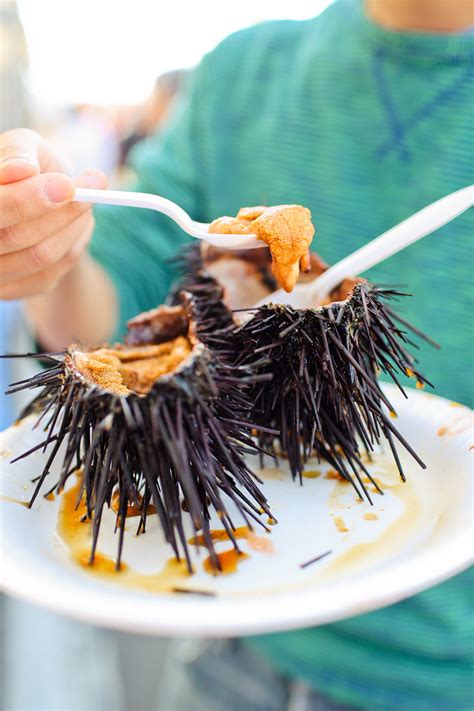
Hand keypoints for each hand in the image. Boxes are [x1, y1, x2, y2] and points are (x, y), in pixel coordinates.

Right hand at [0, 128, 106, 299]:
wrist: (39, 198)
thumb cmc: (28, 165)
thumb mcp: (23, 147)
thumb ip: (18, 153)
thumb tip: (20, 170)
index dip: (29, 199)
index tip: (67, 185)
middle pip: (16, 237)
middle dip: (62, 213)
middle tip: (96, 186)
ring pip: (40, 256)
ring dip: (74, 227)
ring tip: (88, 200)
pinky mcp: (11, 289)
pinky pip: (52, 273)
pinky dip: (75, 245)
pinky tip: (79, 224)